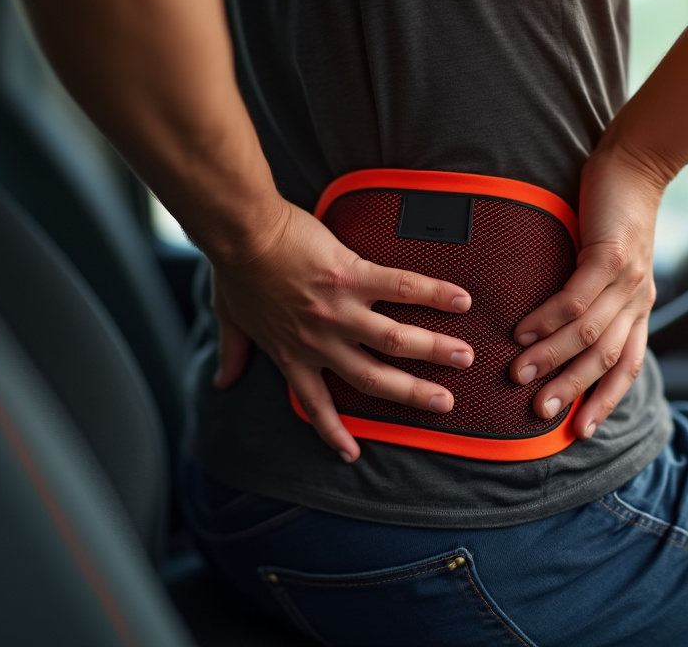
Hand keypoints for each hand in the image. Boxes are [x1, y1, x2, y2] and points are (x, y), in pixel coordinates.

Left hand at [209, 201, 474, 461]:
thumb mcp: (230, 318)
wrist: (242, 233)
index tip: (353, 454)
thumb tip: (222, 380)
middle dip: (414, 394)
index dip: (333, 432)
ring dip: (435, 349)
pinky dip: (434, 294)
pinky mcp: (353, 275)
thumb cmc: (235, 270)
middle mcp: (321, 341)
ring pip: (396, 340)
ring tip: (465, 356)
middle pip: (375, 378)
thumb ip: (232, 351)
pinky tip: (461, 299)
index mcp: (292, 354)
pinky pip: (402, 288)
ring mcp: (340, 310)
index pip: (317, 404)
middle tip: (445, 403)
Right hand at [509, 144, 667, 438]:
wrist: (635, 167)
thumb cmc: (613, 217)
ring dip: (551, 357)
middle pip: (605, 360)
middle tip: (540, 411)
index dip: (604, 401)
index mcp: (638, 309)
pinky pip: (577, 298)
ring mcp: (628, 280)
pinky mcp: (610, 255)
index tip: (578, 431)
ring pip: (588, 333)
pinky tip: (524, 331)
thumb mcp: (611, 268)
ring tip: (519, 374)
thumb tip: (554, 334)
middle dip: (572, 389)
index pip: (625, 367)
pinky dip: (548, 319)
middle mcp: (638, 301)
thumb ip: (594, 300)